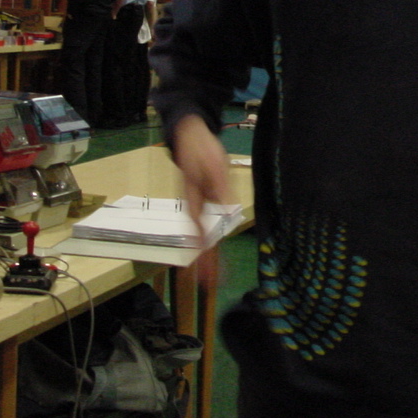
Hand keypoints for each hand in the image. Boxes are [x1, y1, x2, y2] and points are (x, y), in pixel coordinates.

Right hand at [169, 114, 232, 285]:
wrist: (190, 133)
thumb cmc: (201, 148)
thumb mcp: (215, 165)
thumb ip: (220, 187)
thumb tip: (227, 208)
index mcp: (195, 199)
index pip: (199, 231)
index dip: (204, 252)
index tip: (205, 271)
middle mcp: (194, 204)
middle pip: (199, 238)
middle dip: (205, 262)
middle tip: (209, 285)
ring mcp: (197, 202)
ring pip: (201, 233)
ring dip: (207, 254)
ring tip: (211, 276)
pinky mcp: (203, 197)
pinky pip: (204, 223)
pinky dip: (208, 239)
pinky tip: (211, 250)